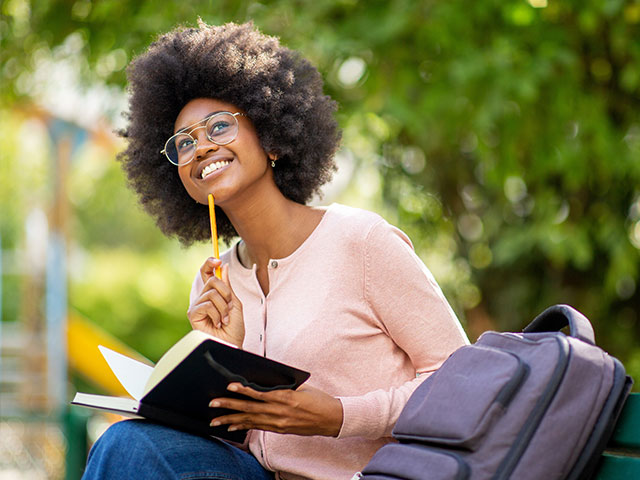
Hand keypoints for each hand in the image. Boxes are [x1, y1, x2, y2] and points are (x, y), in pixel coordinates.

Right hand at [187, 257, 243, 347]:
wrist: (232, 344)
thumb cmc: (234, 328)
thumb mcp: (234, 303)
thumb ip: (228, 286)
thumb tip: (223, 267)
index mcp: (212, 294)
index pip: (206, 274)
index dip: (209, 264)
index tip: (217, 261)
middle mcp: (202, 298)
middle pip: (212, 281)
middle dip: (226, 292)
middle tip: (229, 307)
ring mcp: (197, 306)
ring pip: (211, 293)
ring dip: (223, 307)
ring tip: (225, 319)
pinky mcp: (193, 314)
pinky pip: (207, 304)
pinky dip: (217, 314)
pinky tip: (218, 323)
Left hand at [209, 383, 343, 436]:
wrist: (332, 419)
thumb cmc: (318, 399)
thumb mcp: (302, 387)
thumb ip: (283, 385)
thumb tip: (264, 379)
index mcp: (287, 398)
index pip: (260, 394)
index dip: (244, 390)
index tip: (230, 385)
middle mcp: (280, 412)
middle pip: (250, 409)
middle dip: (230, 406)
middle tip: (213, 403)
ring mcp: (279, 423)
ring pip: (251, 421)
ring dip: (231, 419)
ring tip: (215, 419)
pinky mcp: (280, 430)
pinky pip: (258, 427)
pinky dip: (243, 426)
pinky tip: (231, 427)